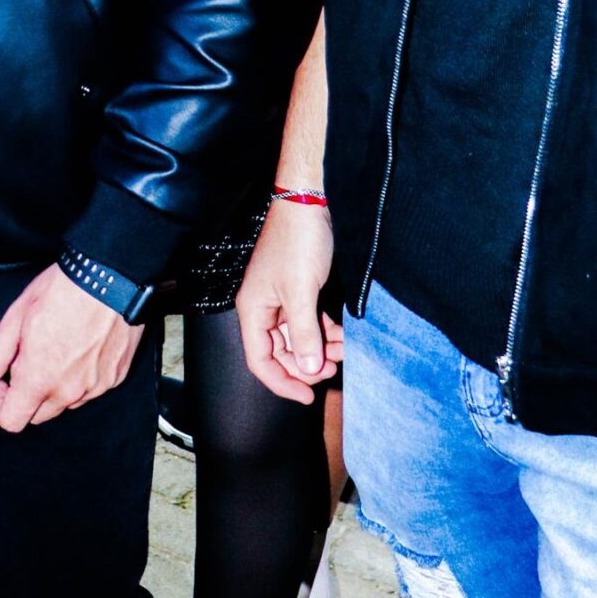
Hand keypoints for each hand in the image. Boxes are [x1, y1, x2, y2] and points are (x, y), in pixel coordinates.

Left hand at [0, 264, 142, 432]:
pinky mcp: (116, 376)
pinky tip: (82, 346)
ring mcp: (97, 386)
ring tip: (57, 347)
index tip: (0, 380)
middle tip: (28, 358)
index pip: (11, 420)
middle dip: (26, 394)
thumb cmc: (64, 290)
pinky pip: (91, 389)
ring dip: (55, 386)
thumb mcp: (17, 316)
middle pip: (38, 415)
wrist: (112, 275)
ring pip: (66, 402)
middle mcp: (70, 391)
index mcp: (40, 379)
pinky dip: (82, 376)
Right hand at [237, 198, 342, 403]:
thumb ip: (304, 335)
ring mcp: (281, 298)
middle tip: (333, 367)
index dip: (281, 382)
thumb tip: (308, 371)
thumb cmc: (298, 242)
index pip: (259, 360)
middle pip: (280, 353)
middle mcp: (263, 308)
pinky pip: (308, 322)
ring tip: (343, 348)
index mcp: (253, 310)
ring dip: (320, 348)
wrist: (310, 201)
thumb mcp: (302, 293)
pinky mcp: (298, 289)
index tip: (307, 396)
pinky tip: (342, 333)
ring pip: (298, 338)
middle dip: (306, 364)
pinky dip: (324, 331)